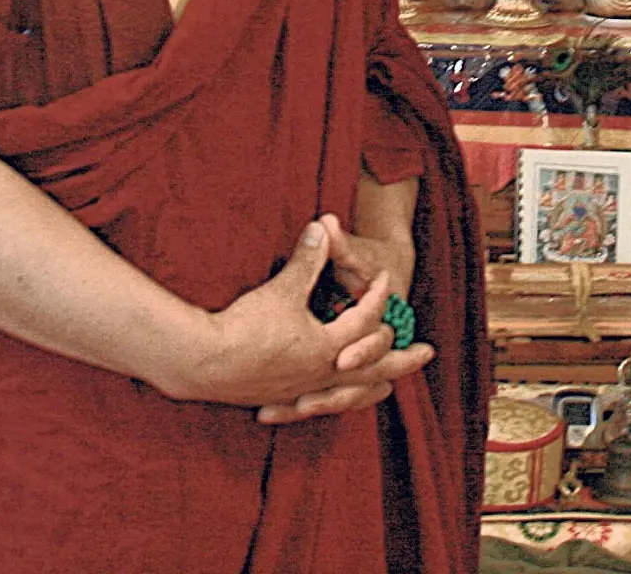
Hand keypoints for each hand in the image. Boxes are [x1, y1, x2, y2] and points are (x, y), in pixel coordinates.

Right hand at [173, 222, 415, 411]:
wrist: (202, 363)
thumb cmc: (244, 327)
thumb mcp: (282, 290)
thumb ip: (308, 259)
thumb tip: (324, 226)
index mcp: (328, 346)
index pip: (364, 320)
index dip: (375, 295)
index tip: (383, 279)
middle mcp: (322, 372)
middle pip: (375, 367)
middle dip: (404, 359)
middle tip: (428, 352)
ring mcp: (303, 389)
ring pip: (351, 393)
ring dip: (374, 386)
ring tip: (390, 385)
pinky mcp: (282, 398)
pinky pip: (321, 403)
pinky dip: (337, 400)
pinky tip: (332, 400)